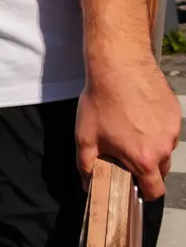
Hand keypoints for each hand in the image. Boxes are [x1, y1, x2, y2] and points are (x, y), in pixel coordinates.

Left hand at [77, 57, 180, 198]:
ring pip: (164, 147)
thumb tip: (87, 182)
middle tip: (127, 152)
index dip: (144, 192)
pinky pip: (167, 128)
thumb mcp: (84, 137)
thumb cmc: (101, 101)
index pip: (154, 190)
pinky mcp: (174, 113)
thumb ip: (86, 165)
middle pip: (160, 169)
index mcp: (144, 159)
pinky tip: (139, 113)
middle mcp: (164, 147)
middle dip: (145, 167)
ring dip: (151, 144)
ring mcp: (172, 130)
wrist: (118, 67)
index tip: (134, 186)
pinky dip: (156, 126)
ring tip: (131, 128)